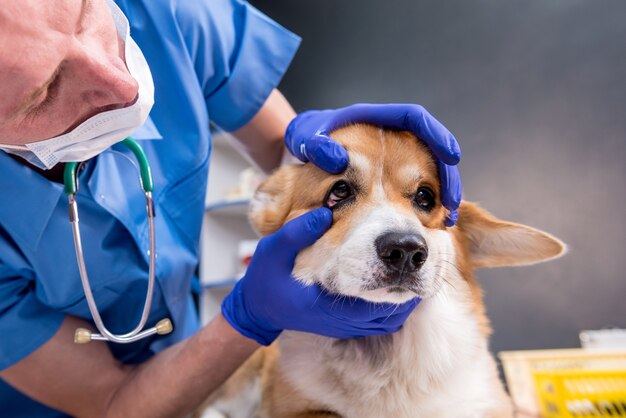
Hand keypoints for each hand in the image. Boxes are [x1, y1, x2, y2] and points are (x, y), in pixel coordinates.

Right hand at [221, 208, 419, 344]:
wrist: (257, 308)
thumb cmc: (264, 279)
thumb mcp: (273, 250)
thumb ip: (297, 232)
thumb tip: (324, 213)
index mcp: (323, 306)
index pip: (370, 306)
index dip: (396, 289)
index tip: (409, 264)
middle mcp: (338, 322)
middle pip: (386, 317)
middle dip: (407, 294)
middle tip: (422, 266)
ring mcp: (343, 326)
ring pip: (385, 322)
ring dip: (403, 303)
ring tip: (414, 274)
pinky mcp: (344, 326)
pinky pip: (377, 323)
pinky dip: (392, 308)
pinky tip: (398, 286)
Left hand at [284, 104, 461, 225]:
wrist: (303, 146)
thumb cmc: (306, 138)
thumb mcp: (307, 139)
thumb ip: (318, 147)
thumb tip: (338, 159)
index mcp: (375, 117)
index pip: (414, 119)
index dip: (437, 135)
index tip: (452, 155)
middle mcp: (390, 133)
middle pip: (432, 148)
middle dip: (447, 174)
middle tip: (452, 201)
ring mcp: (394, 152)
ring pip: (429, 170)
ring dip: (440, 193)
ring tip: (445, 219)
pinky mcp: (393, 171)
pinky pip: (417, 185)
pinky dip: (425, 202)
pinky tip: (430, 223)